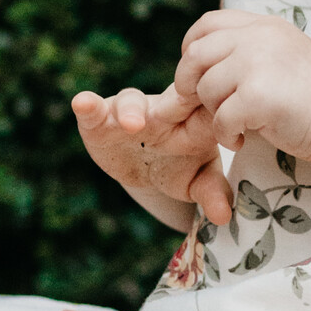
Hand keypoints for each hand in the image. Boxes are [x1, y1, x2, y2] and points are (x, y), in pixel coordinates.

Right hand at [70, 81, 233, 224]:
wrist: (144, 166)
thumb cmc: (178, 166)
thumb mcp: (196, 181)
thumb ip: (212, 193)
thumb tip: (223, 215)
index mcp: (194, 123)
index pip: (209, 109)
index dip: (218, 105)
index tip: (228, 110)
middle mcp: (163, 112)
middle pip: (173, 95)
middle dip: (179, 95)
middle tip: (185, 100)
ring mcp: (131, 113)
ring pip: (132, 100)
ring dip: (132, 110)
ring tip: (133, 125)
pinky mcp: (101, 120)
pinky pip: (94, 109)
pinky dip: (88, 105)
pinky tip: (83, 104)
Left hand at [175, 10, 310, 161]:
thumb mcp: (282, 54)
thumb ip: (249, 49)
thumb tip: (198, 64)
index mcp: (262, 26)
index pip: (208, 24)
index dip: (191, 48)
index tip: (196, 73)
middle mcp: (257, 38)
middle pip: (196, 55)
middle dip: (189, 83)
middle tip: (202, 105)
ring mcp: (256, 65)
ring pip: (205, 90)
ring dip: (213, 113)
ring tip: (237, 125)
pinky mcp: (257, 96)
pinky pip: (219, 119)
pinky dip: (225, 136)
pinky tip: (242, 140)